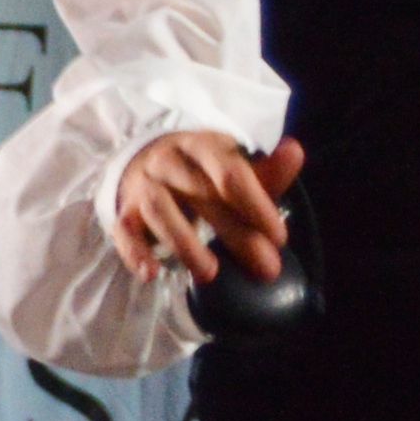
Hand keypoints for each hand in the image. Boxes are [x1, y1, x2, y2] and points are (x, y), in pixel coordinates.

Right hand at [110, 129, 305, 283]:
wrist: (144, 163)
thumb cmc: (201, 172)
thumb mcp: (234, 167)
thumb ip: (266, 170)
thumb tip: (295, 151)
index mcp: (201, 146)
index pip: (230, 173)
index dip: (256, 205)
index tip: (280, 238)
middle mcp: (168, 161)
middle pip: (201, 195)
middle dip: (236, 234)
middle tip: (265, 267)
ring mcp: (143, 186)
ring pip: (160, 210)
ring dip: (185, 243)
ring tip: (210, 274)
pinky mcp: (124, 212)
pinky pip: (124, 231)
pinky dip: (135, 252)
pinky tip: (151, 273)